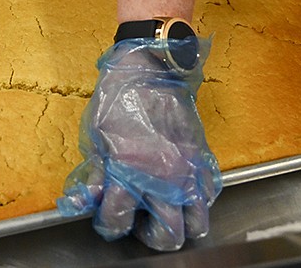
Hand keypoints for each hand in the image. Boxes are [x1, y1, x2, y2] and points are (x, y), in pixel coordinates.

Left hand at [58, 37, 221, 250]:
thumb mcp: (96, 133)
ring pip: (198, 222)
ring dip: (182, 223)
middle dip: (150, 234)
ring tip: (166, 211)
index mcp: (128, 171)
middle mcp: (162, 177)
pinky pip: (211, 192)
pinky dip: (199, 199)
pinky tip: (183, 190)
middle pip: (167, 235)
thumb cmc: (118, 94)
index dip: (109, 224)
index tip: (108, 218)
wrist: (150, 64)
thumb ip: (95, 172)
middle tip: (140, 220)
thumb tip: (89, 200)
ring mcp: (187, 167)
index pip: (118, 221)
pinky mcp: (202, 154)